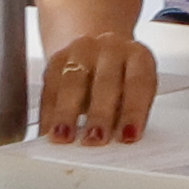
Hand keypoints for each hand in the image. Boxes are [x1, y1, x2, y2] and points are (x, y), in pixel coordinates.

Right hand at [35, 28, 162, 145]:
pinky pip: (51, 85)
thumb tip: (120, 139)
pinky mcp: (58, 59)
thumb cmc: (124, 80)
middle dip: (100, 114)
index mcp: (138, 56)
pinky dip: (49, 111)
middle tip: (95, 139)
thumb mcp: (137, 93)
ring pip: (73, 81)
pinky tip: (49, 129)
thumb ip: (129, 114)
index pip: (139, 83)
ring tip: (65, 136)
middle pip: (105, 82)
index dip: (134, 111)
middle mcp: (111, 48)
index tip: (128, 136)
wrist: (101, 51)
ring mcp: (83, 50)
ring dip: (67, 112)